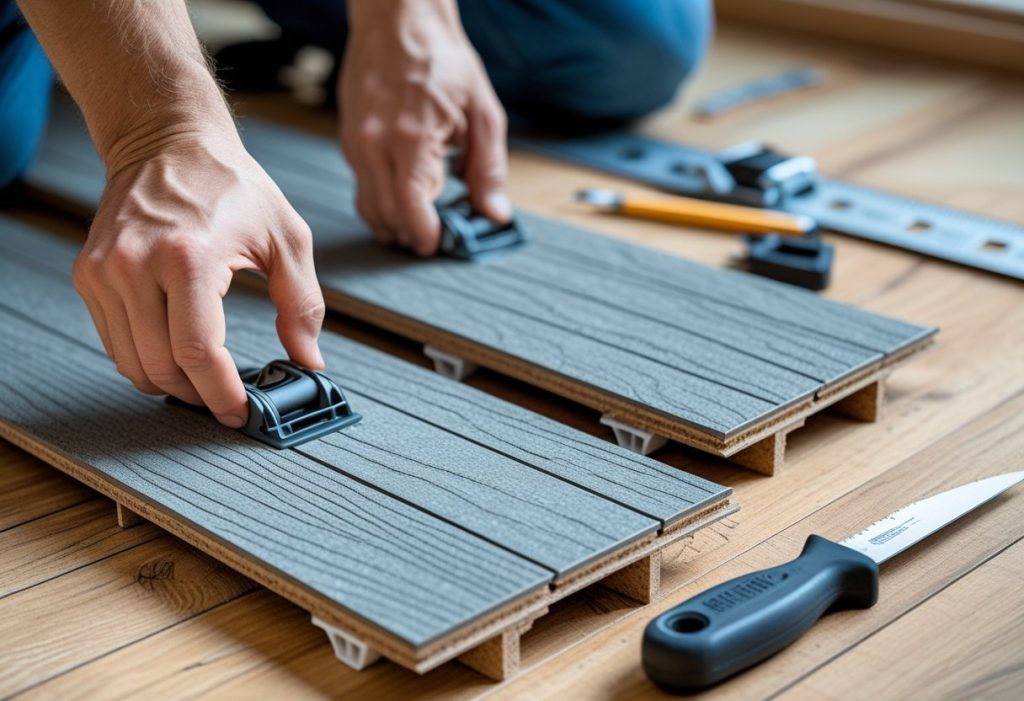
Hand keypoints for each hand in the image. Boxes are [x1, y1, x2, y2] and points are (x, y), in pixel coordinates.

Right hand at [73, 134, 325, 427]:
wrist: (168, 142)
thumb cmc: (232, 186)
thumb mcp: (288, 238)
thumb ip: (303, 304)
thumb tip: (309, 360)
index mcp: (189, 257)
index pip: (198, 352)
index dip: (221, 394)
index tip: (240, 413)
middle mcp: (137, 265)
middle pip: (162, 366)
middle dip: (199, 395)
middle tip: (227, 400)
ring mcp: (106, 271)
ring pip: (132, 362)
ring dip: (170, 384)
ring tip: (205, 381)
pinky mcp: (90, 274)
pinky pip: (114, 341)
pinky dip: (145, 359)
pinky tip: (175, 352)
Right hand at [340, 0, 510, 254]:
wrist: (398, 19)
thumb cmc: (441, 59)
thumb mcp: (482, 113)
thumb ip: (488, 169)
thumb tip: (495, 214)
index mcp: (412, 139)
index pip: (412, 209)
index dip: (426, 235)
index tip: (439, 244)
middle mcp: (375, 144)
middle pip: (386, 215)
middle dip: (409, 236)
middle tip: (433, 240)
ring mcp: (356, 142)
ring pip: (367, 205)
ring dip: (391, 224)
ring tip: (417, 227)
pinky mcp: (349, 138)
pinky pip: (361, 184)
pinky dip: (380, 200)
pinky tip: (403, 197)